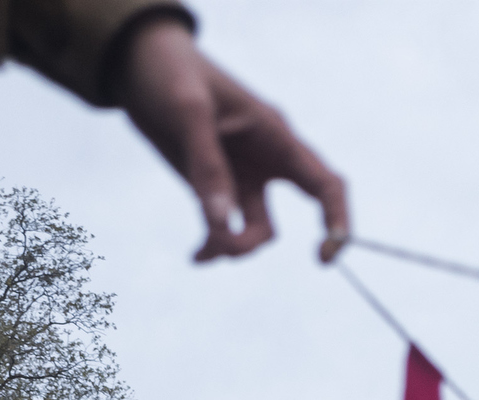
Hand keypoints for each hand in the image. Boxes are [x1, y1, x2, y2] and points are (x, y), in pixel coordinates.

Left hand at [116, 18, 349, 262]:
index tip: (326, 255)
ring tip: (199, 250)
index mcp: (275, 136)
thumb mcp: (188, 110)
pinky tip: (196, 256)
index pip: (325, 183)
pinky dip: (213, 244)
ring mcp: (241, 176)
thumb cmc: (173, 74)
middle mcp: (265, 161)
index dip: (336, 220)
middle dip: (254, 241)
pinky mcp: (216, 185)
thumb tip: (222, 224)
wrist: (142, 64)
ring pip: (250, 229)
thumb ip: (207, 166)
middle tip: (225, 247)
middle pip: (277, 219)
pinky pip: (224, 227)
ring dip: (227, 244)